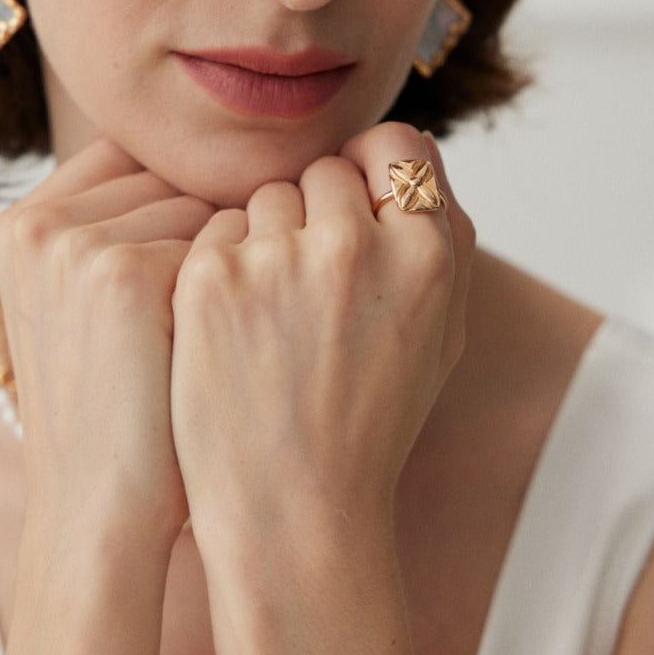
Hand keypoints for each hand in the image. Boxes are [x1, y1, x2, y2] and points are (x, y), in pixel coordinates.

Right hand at [0, 138, 214, 545]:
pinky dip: (235, 294)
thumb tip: (204, 166)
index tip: (184, 279)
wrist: (99, 511)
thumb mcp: (81, 306)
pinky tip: (211, 350)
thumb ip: (112, 227)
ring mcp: (74, 244)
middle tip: (188, 326)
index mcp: (19, 224)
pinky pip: (223, 244)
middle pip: (170, 180)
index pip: (131, 161)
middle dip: (200, 239)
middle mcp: (37, 223)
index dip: (175, 212)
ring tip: (195, 342)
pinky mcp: (124, 272)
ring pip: (203, 208)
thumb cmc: (113, 413)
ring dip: (222, 266)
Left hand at [169, 123, 472, 548]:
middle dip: (316, 213)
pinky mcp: (211, 278)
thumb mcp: (441, 336)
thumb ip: (442, 240)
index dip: (372, 168)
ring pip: (266, 197)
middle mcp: (356, 246)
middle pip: (325, 170)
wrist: (294, 511)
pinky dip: (222, 268)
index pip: (398, 143)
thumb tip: (413, 155)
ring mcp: (277, 259)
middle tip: (309, 288)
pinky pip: (216, 230)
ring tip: (273, 320)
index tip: (354, 201)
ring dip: (265, 239)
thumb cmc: (370, 424)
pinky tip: (233, 329)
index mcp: (428, 255)